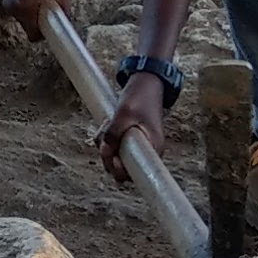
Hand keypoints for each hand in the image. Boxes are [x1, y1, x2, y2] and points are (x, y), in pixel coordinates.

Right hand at [0, 0, 72, 27]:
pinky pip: (20, 9)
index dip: (45, 33)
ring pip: (25, 18)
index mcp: (24, 9)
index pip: (34, 35)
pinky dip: (28, 5)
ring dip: (34, 11)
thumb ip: (64, 10)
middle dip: (40, 20)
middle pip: (29, 27)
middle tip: (50, 5)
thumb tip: (65, 23)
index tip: (52, 25)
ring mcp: (7, 3)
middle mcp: (12, 9)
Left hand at [96, 69, 172, 183]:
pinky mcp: (131, 141)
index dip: (118, 169)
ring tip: (107, 123)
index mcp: (153, 148)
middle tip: (105, 132)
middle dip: (107, 153)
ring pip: (115, 157)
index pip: (135, 174)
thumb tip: (104, 152)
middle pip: (121, 168)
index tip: (111, 155)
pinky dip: (106, 138)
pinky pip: (114, 147)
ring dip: (104, 143)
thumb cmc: (139, 97)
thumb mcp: (123, 113)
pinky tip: (108, 123)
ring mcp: (139, 146)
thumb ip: (113, 134)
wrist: (146, 83)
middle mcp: (148, 151)